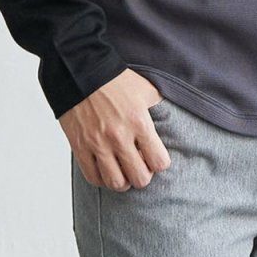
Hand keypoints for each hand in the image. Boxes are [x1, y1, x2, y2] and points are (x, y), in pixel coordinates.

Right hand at [61, 71, 171, 190]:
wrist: (79, 72)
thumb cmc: (114, 80)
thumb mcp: (146, 89)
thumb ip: (160, 106)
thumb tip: (176, 115)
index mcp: (139, 122)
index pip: (159, 162)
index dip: (159, 163)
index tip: (154, 156)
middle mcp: (119, 136)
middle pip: (140, 178)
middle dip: (143, 175)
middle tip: (139, 166)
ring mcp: (98, 143)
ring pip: (116, 183)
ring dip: (123, 181)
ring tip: (122, 172)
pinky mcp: (80, 147)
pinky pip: (93, 177)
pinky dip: (102, 179)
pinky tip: (106, 170)